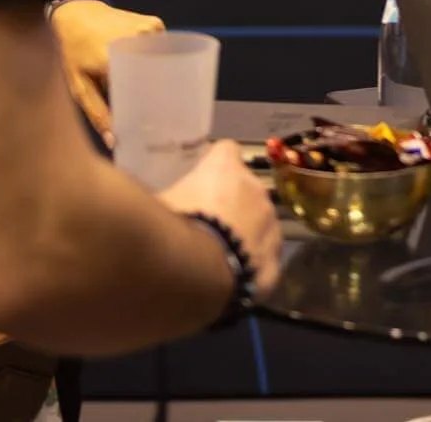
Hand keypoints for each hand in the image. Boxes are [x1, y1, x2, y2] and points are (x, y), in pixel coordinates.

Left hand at [50, 0, 163, 145]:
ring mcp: (149, 30)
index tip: (154, 125)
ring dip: (158, 77)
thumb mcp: (78, 84)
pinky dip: (157, 59)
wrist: (76, 12)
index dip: (150, 110)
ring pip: (163, 63)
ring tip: (153, 91)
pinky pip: (162, 49)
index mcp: (114, 59)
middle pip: (157, 78)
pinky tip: (146, 65)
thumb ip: (97, 113)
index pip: (143, 91)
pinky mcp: (155, 23)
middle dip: (159, 97)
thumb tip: (115, 142)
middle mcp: (136, 42)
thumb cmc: (73, 51)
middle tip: (157, 114)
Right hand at [160, 139, 283, 298]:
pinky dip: (250, 266)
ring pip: (261, 223)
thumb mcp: (157, 205)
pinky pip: (263, 259)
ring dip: (245, 233)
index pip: (226, 150)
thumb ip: (168, 197)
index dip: (215, 165)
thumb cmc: (172, 228)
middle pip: (246, 189)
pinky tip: (229, 278)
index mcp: (225, 167)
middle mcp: (255, 189)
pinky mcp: (274, 260)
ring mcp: (270, 225)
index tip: (203, 180)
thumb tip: (156, 203)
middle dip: (231, 203)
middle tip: (205, 224)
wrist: (197, 274)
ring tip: (217, 256)